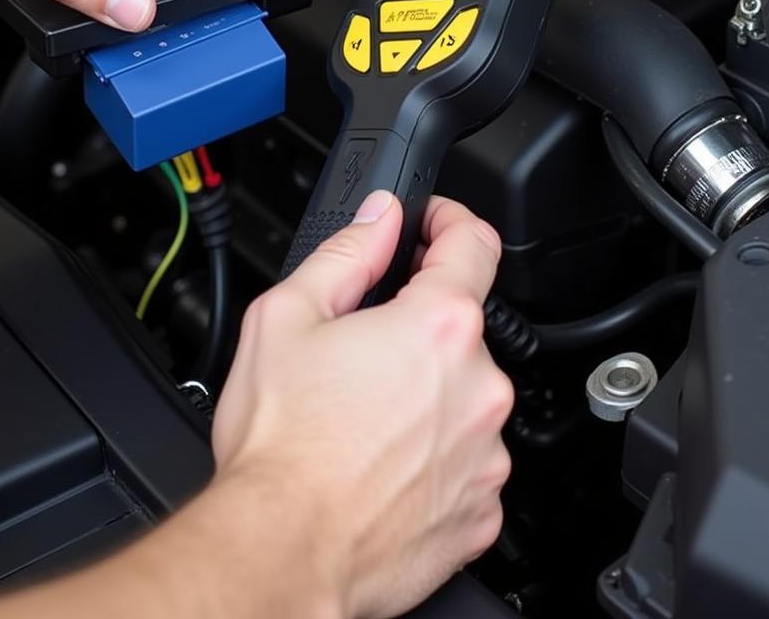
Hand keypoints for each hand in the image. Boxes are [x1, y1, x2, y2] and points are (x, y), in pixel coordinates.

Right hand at [212, 191, 512, 618]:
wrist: (280, 551)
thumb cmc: (282, 446)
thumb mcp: (287, 316)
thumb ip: (348, 252)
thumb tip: (380, 218)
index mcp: (438, 328)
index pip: (473, 243)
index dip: (450, 221)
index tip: (434, 226)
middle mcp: (479, 386)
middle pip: (461, 330)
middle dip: (418, 329)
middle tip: (363, 353)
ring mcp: (487, 452)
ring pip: (464, 398)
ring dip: (428, 396)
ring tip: (365, 421)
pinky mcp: (482, 508)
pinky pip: (467, 461)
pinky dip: (436, 456)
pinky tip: (385, 465)